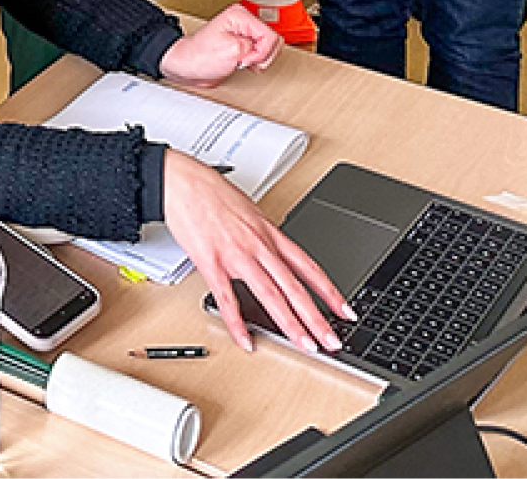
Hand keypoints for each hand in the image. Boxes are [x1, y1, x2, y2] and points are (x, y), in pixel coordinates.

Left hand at [159, 3, 282, 86]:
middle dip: (262, 56)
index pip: (269, 35)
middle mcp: (243, 22)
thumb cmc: (199, 56)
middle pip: (272, 41)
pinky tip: (242, 63)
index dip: (261, 52)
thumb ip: (254, 47)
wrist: (186, 66)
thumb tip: (265, 49)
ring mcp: (244, 33)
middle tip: (245, 61)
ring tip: (242, 62)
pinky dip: (256, 62)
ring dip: (259, 60)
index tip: (246, 58)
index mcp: (240, 16)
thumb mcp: (232, 51)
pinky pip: (261, 54)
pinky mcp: (243, 44)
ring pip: (269, 48)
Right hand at [162, 153, 353, 353]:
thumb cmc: (210, 191)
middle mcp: (259, 246)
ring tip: (306, 346)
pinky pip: (227, 300)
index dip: (330, 292)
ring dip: (291, 325)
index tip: (345, 311)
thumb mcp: (249, 210)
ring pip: (271, 296)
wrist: (181, 181)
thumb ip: (263, 235)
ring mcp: (237, 256)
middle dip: (317, 318)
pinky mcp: (212, 264)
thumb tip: (272, 252)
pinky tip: (246, 342)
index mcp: (270, 233)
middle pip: (295, 288)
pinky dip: (237, 325)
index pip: (308, 267)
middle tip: (333, 341)